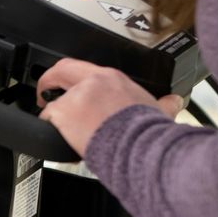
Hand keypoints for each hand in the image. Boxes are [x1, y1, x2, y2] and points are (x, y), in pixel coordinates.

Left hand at [36, 59, 184, 155]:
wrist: (139, 148)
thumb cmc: (146, 133)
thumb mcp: (157, 111)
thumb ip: (162, 104)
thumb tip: (173, 102)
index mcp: (113, 78)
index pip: (86, 68)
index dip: (73, 76)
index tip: (70, 85)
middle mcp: (93, 82)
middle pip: (61, 70)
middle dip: (49, 79)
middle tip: (44, 91)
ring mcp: (76, 96)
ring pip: (55, 100)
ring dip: (56, 114)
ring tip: (61, 128)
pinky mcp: (64, 112)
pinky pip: (47, 117)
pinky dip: (49, 126)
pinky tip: (59, 135)